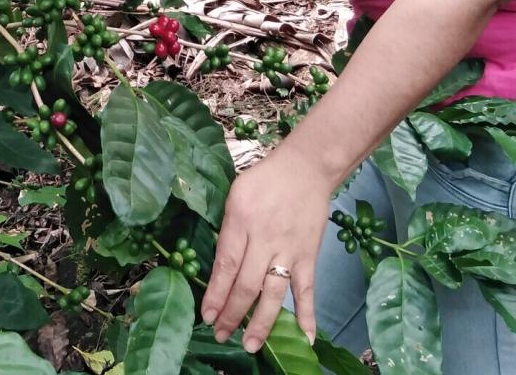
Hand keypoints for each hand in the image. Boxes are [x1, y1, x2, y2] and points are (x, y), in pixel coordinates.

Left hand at [201, 153, 329, 351]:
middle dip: (232, 314)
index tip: (207, 315)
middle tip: (221, 335)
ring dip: (262, 322)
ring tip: (250, 345)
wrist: (305, 169)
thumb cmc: (265, 180)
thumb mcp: (236, 195)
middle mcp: (264, 239)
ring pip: (274, 293)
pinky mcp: (308, 256)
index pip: (226, 265)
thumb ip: (228, 230)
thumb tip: (222, 266)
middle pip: (247, 285)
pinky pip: (307, 290)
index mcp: (241, 222)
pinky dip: (307, 316)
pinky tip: (305, 339)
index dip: (215, 294)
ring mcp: (289, 250)